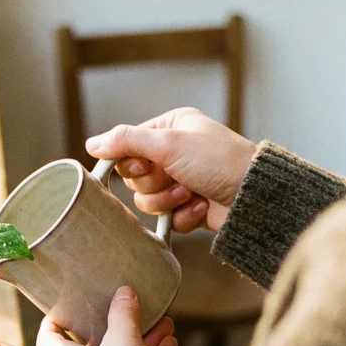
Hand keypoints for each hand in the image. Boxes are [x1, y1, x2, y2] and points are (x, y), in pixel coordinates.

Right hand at [85, 107, 255, 232]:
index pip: (128, 145)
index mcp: (170, 127)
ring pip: (147, 199)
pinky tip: (201, 206)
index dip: (131, 161)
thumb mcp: (169, 142)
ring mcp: (182, 180)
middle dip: (154, 182)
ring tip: (191, 193)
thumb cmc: (219, 161)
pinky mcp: (189, 207)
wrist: (254, 197)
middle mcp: (175, 152)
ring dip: (167, 200)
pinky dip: (183, 215)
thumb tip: (91, 144)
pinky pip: (167, 218)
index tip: (144, 165)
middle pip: (134, 176)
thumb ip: (126, 140)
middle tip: (175, 177)